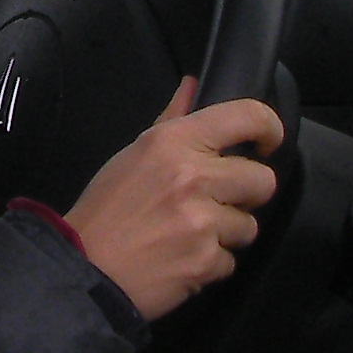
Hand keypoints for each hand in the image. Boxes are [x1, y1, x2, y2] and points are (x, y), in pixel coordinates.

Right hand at [63, 77, 282, 321]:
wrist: (83, 266)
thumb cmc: (105, 209)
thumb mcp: (134, 153)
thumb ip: (172, 119)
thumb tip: (193, 86)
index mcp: (174, 142)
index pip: (247, 116)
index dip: (269, 128)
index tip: (267, 143)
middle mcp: (193, 177)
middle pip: (263, 180)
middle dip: (246, 194)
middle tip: (216, 201)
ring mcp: (202, 222)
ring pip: (248, 226)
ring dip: (225, 234)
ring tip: (189, 234)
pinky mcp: (205, 262)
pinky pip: (230, 261)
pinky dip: (209, 264)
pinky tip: (181, 258)